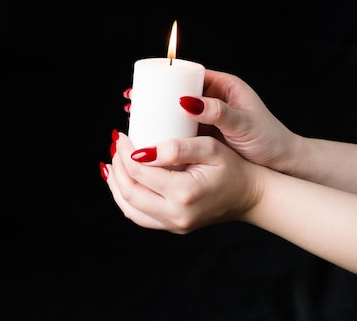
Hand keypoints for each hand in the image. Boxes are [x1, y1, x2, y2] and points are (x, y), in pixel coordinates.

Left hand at [102, 132, 262, 232]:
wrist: (252, 196)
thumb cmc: (234, 168)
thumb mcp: (210, 149)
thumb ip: (176, 148)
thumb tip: (141, 152)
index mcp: (184, 193)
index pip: (139, 173)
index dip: (125, 153)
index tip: (121, 136)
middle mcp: (176, 215)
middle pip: (129, 193)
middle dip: (117, 168)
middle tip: (116, 147)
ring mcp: (173, 226)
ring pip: (130, 209)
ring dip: (117, 186)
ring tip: (113, 164)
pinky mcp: (173, 228)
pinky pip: (140, 217)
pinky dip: (126, 199)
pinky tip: (122, 183)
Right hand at [124, 69, 298, 174]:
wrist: (281, 166)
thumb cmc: (269, 141)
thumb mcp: (243, 124)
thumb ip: (218, 112)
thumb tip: (186, 100)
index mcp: (223, 86)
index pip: (187, 75)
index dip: (163, 77)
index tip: (143, 83)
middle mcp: (213, 99)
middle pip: (176, 93)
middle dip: (152, 96)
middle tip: (131, 101)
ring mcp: (207, 119)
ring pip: (174, 112)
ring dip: (154, 114)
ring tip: (132, 117)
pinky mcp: (204, 137)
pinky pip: (179, 130)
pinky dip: (164, 131)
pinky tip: (148, 136)